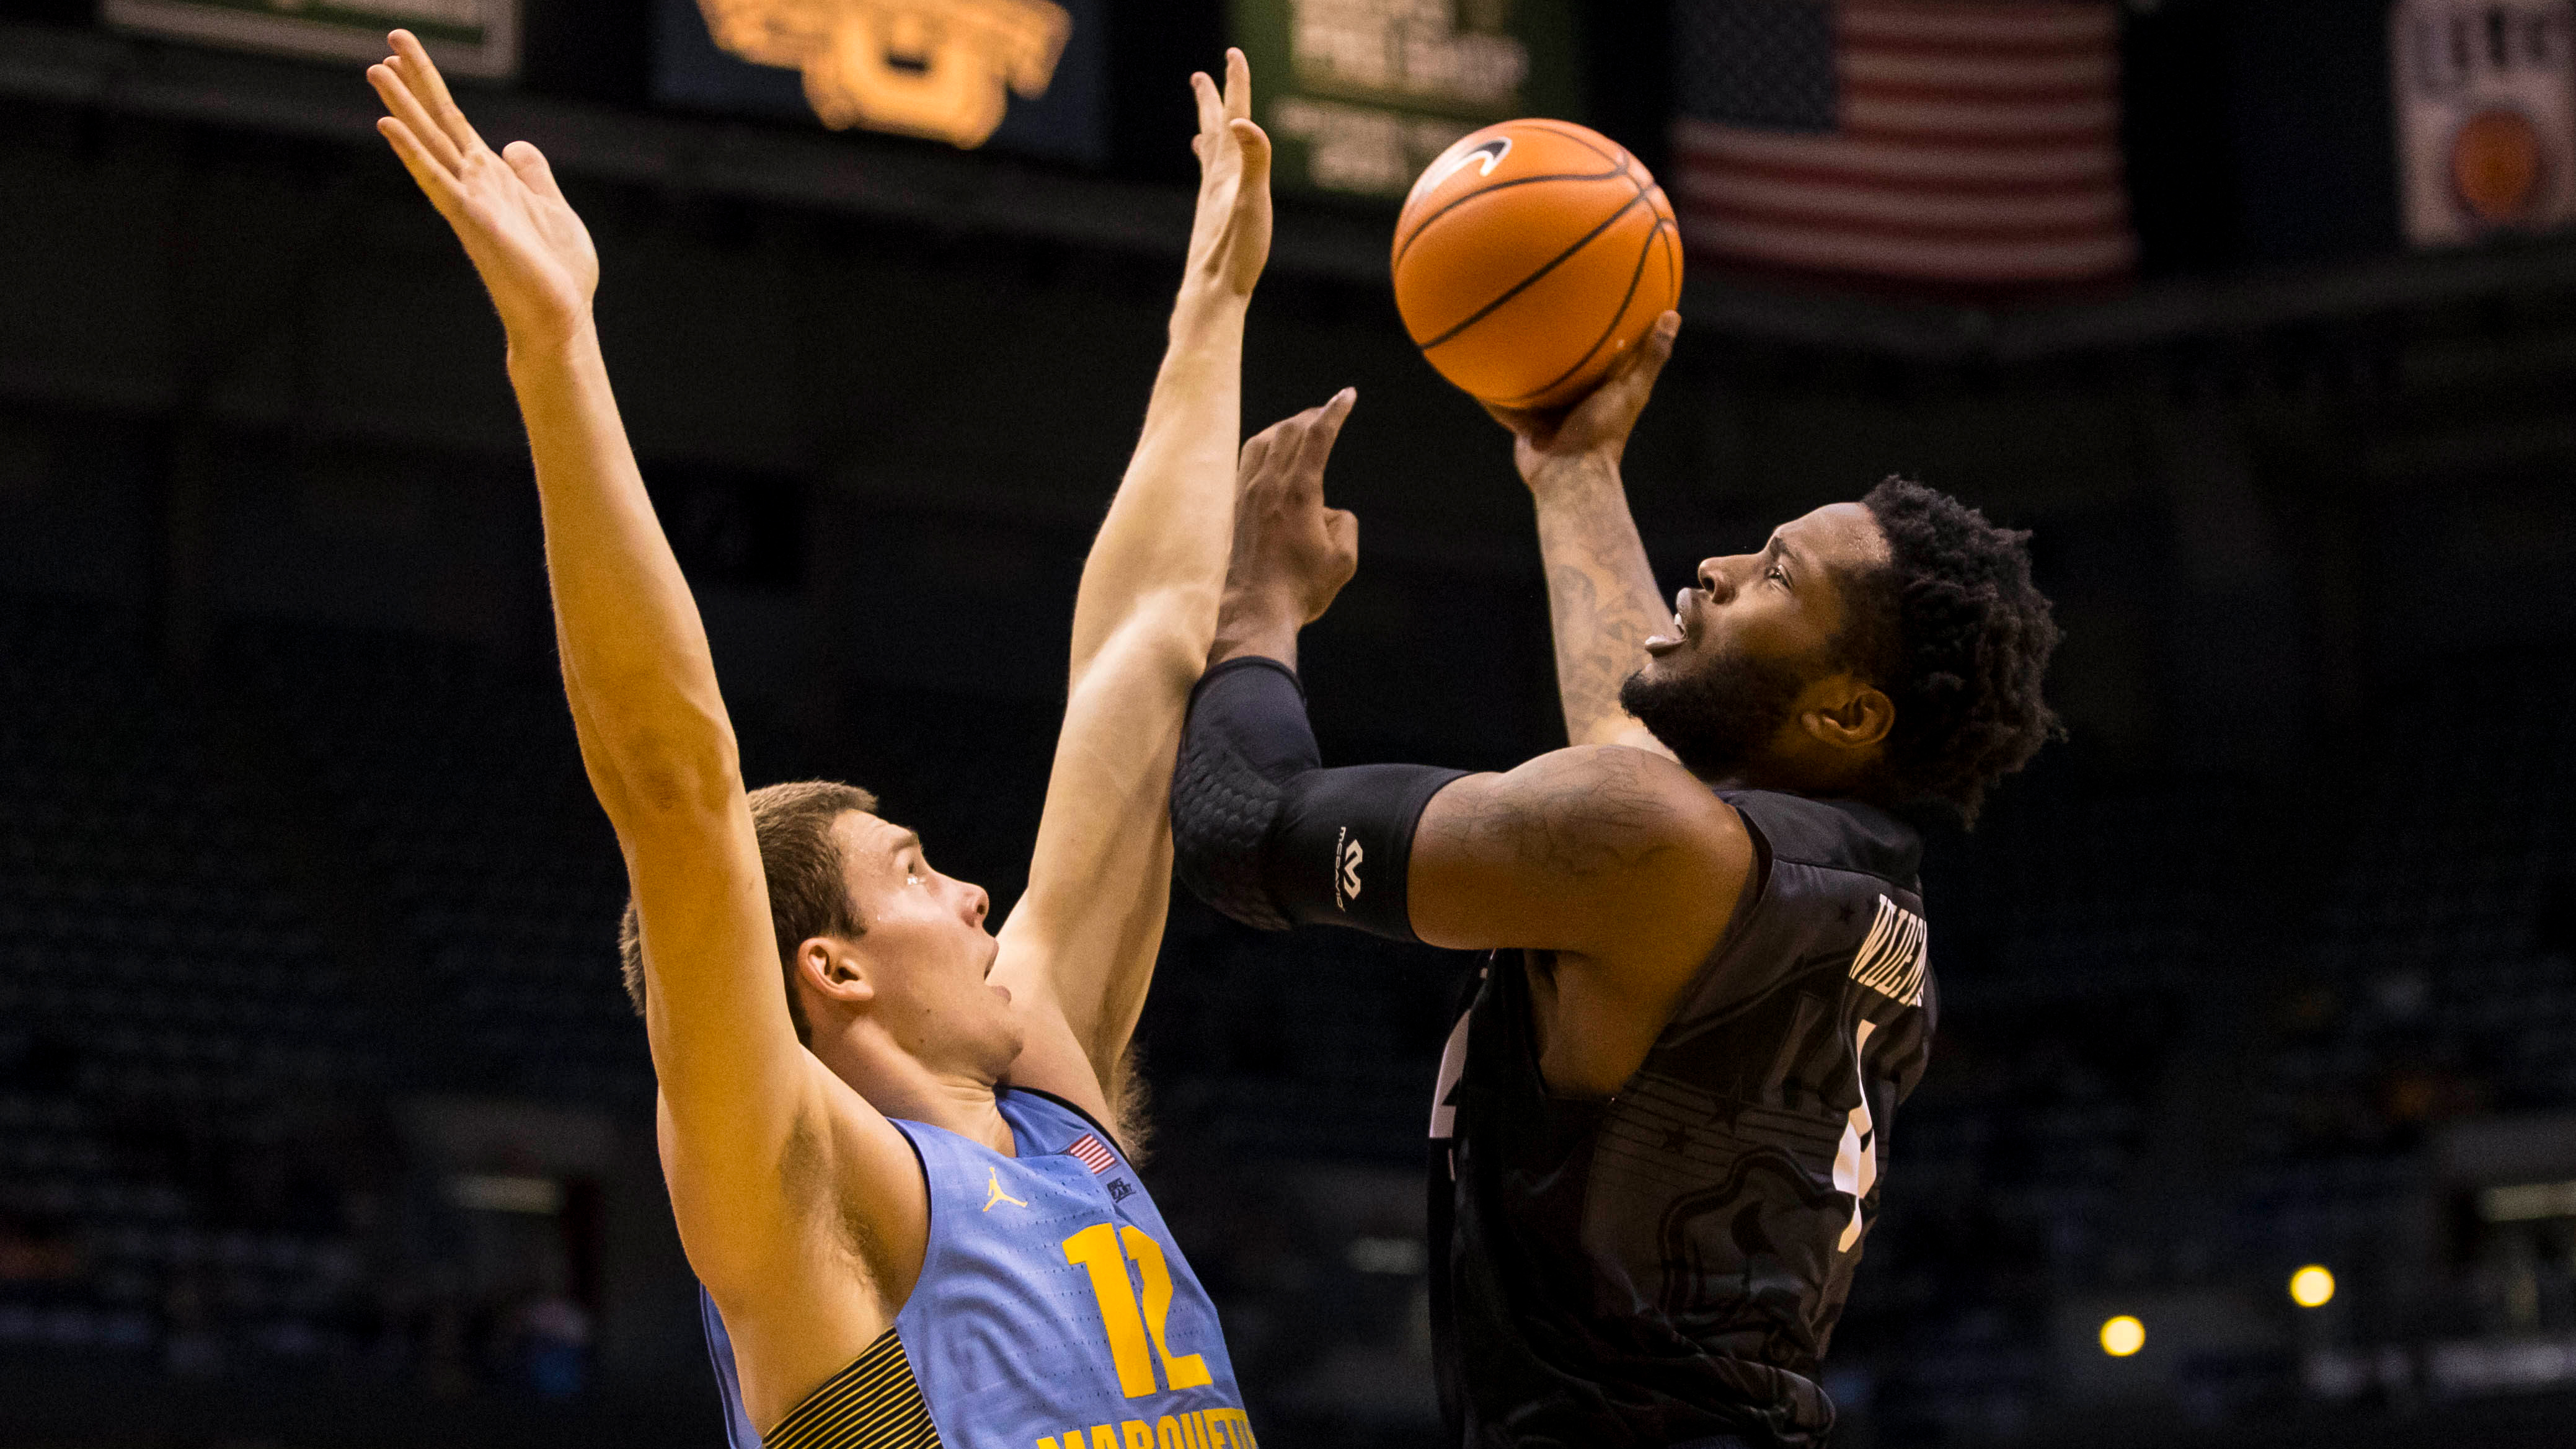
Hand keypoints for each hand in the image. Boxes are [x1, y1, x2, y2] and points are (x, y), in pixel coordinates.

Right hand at [368, 30, 598, 350]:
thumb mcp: (554, 209)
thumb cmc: (558, 274)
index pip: (456, 124)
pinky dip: (413, 153)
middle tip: (389, 40)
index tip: (407, 54)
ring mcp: (470, 202)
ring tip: (377, 69)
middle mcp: (475, 185)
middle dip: (416, 82)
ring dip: (404, 107)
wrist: (560, 317)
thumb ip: (534, 176)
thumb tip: (515, 145)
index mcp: (493, 180)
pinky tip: (387, 126)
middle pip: (438, 123)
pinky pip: (436, 181)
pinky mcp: (473, 221)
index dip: (433, 89)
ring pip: (431, 143)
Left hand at [1183, 49, 1272, 298]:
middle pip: (1212, 132)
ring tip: (1204, 125)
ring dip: (1208, 135)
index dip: (1236, 84)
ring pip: (1209, 160)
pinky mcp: (1212, 224)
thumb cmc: (1236, 254)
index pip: (1234, 118)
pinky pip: (1210, 187)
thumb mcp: (1253, 203)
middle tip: (1200, 76)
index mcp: (1227, 173)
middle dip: (1210, 102)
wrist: (1209, 296)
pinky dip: (1210, 172)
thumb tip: (1240, 122)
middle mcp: (1215, 184)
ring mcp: (1211, 204)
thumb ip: (1253, 160)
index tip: (1233, 53)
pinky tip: (1211, 183)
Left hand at [1212, 391, 1358, 663]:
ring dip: (1284, 427)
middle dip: (1312, 415)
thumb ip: (1345, 526)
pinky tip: (1268, 454)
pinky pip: (1245, 460)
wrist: (1251, 612)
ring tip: (1300, 428)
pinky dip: (1262, 447)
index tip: (1347, 395)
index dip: (1334, 411)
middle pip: (1288, 430)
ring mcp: (1244, 494)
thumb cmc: (1300, 590)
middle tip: (1328, 412)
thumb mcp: (1342, 561)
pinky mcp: (1230, 507)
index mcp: (1298, 493)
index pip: (1317, 436)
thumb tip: (1329, 512)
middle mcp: (1267, 485)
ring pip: (1262, 441)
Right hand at [1484, 311, 1680, 487]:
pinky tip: (1479, 362)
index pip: (1606, 349)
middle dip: (1558, 339)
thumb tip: (1673, 314)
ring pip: (1534, 378)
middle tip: (1548, 303)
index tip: (1599, 294)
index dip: (1604, 325)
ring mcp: (1550, 409)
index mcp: (1603, 386)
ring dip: (1524, 361)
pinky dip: (1495, 386)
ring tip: (1508, 329)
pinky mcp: (1525, 421)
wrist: (1568, 471)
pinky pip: (1507, 399)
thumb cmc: (1604, 429)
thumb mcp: (1632, 387)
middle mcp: (1577, 396)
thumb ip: (1652, 354)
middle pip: (1566, 361)